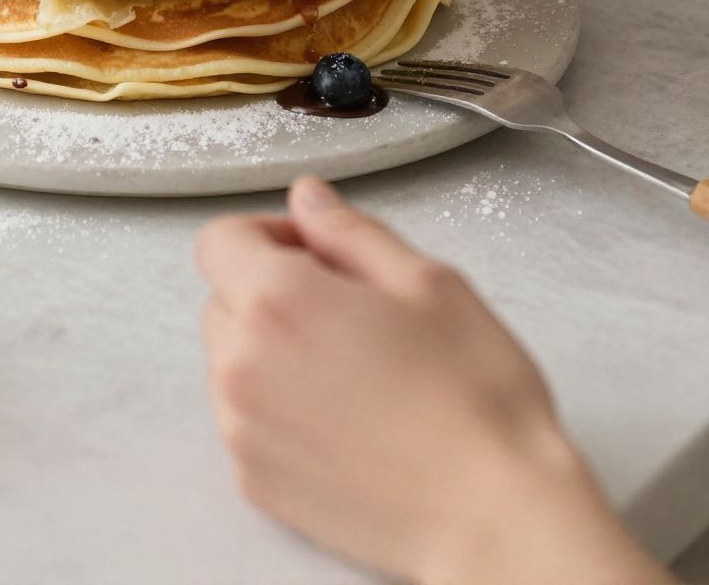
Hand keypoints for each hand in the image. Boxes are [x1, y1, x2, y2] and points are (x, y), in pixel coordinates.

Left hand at [197, 179, 664, 584]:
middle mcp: (244, 366)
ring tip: (352, 370)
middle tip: (347, 310)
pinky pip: (245, 421)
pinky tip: (345, 418)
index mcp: (279, 301)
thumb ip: (350, 231)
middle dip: (271, 292)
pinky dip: (278, 410)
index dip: (270, 234)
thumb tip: (309, 200)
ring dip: (272, 352)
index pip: (221, 239)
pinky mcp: (256, 482)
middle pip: (223, 299)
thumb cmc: (473, 401)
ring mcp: (243, 431)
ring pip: (231, 362)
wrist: (494, 515)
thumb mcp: (427, 282)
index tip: (315, 251)